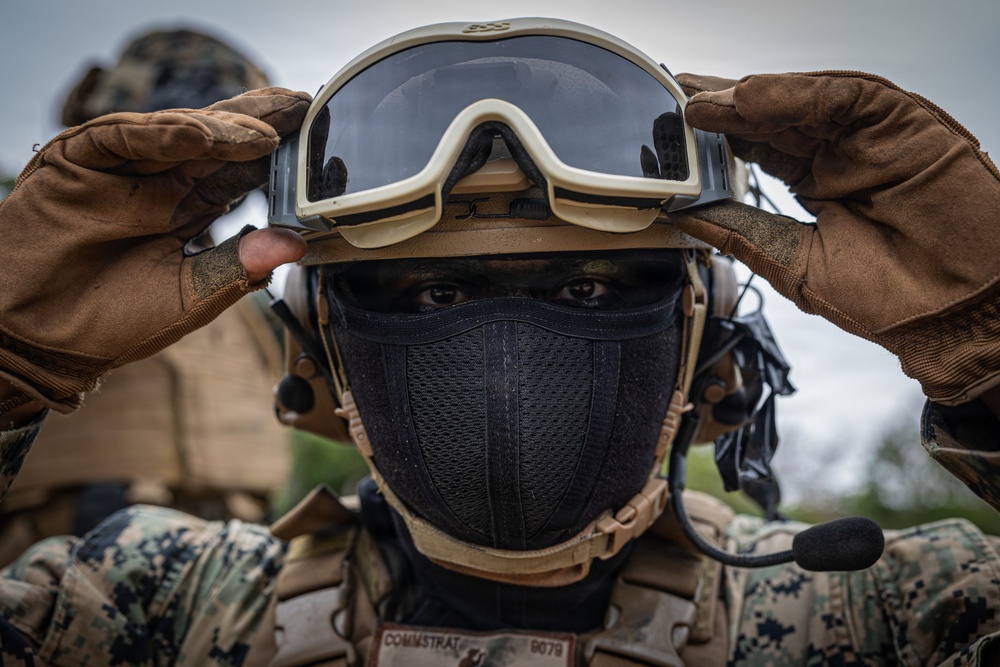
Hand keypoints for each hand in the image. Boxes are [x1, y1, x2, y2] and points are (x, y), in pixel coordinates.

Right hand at [0, 88, 309, 412]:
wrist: (37, 336)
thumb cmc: (111, 319)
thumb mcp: (189, 296)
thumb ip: (238, 267)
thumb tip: (295, 244)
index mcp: (188, 208)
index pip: (240, 172)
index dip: (276, 156)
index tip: (316, 142)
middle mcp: (159, 181)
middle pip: (216, 140)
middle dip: (258, 122)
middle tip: (301, 106)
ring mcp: (120, 169)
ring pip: (175, 132)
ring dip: (220, 128)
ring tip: (262, 131)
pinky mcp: (77, 161)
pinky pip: (121, 137)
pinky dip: (159, 133)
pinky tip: (198, 135)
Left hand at [671, 72, 999, 405]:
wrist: (957, 319)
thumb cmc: (889, 300)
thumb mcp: (793, 262)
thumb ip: (740, 231)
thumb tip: (682, 214)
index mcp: (816, 184)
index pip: (756, 147)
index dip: (714, 135)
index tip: (670, 127)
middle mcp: (841, 154)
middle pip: (773, 116)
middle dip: (722, 105)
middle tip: (674, 94)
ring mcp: (873, 137)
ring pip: (803, 100)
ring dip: (750, 98)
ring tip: (702, 103)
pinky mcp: (906, 123)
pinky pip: (847, 96)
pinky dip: (797, 94)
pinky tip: (752, 99)